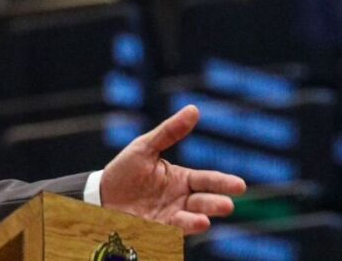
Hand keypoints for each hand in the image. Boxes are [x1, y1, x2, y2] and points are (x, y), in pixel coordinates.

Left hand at [100, 105, 245, 233]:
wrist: (100, 195)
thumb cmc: (125, 170)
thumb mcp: (145, 147)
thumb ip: (169, 132)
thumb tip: (194, 109)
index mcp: (182, 179)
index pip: (207, 180)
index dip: (223, 183)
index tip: (240, 186)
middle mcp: (180, 200)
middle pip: (203, 202)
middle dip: (215, 204)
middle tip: (228, 205)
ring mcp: (168, 216)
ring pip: (188, 220)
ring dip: (197, 221)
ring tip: (205, 221)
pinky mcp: (154, 230)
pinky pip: (168, 232)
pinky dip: (175, 231)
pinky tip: (179, 228)